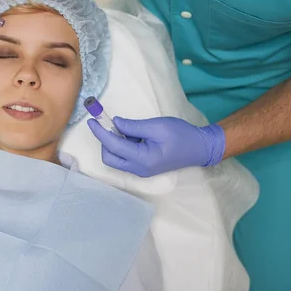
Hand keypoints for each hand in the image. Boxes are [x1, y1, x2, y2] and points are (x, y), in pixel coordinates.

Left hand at [87, 116, 225, 176]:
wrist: (199, 148)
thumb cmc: (181, 135)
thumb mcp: (156, 126)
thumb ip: (132, 127)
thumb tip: (114, 124)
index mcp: (142, 159)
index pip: (113, 146)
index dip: (100, 132)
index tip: (92, 120)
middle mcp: (138, 169)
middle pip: (109, 157)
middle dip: (105, 140)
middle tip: (111, 124)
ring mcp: (140, 170)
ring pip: (115, 158)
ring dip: (114, 143)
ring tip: (129, 129)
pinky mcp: (143, 168)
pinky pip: (124, 158)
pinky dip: (123, 146)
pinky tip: (134, 136)